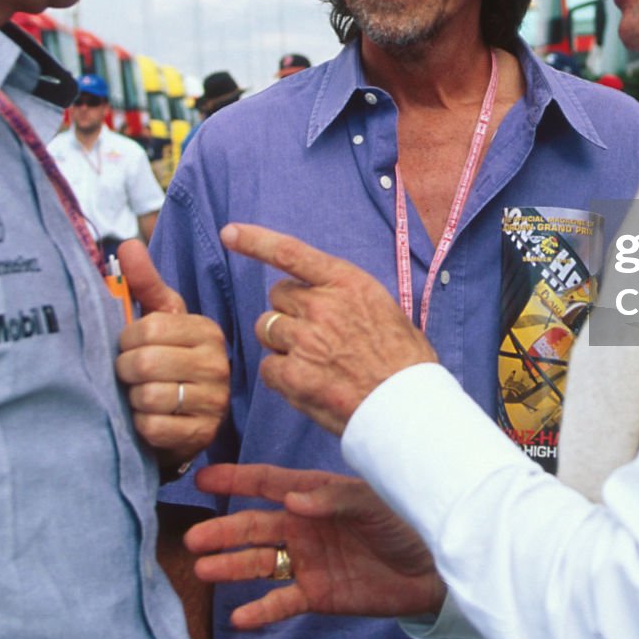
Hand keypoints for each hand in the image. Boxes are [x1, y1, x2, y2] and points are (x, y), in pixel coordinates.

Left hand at [115, 240, 229, 468]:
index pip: (149, 328)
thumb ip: (145, 283)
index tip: (129, 346)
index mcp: (205, 330)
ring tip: (139, 395)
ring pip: (148, 397)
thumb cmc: (168, 360)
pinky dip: (140, 425)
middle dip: (124, 371)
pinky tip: (147, 418)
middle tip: (128, 374)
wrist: (184, 419)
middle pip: (144, 363)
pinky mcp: (201, 434)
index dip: (126, 340)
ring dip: (132, 399)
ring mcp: (213, 402)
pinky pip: (153, 427)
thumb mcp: (161, 320)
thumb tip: (127, 245)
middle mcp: (217, 364)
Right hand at [186, 463, 445, 627]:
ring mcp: (308, 561)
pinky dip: (261, 610)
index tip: (203, 478)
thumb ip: (331, 499)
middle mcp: (305, 527)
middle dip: (223, 531)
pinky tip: (239, 616)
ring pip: (260, 563)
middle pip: (254, 527)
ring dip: (231, 566)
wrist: (435, 567)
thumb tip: (292, 500)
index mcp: (315, 495)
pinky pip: (282, 601)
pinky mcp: (318, 594)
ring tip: (203, 570)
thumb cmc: (406, 521)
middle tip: (192, 537)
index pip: (267, 484)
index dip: (235, 480)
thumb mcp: (371, 501)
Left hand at [221, 222, 438, 434]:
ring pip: (267, 330)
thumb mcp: (384, 309)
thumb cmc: (404, 361)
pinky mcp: (294, 375)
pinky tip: (309, 384)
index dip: (255, 241)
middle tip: (313, 334)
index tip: (230, 232)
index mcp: (347, 283)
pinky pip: (268, 368)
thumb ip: (346, 297)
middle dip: (288, 311)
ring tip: (315, 362)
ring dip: (282, 343)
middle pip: (277, 297)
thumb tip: (322, 296)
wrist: (409, 406)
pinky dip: (281, 376)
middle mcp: (322, 306)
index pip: (291, 252)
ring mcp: (305, 341)